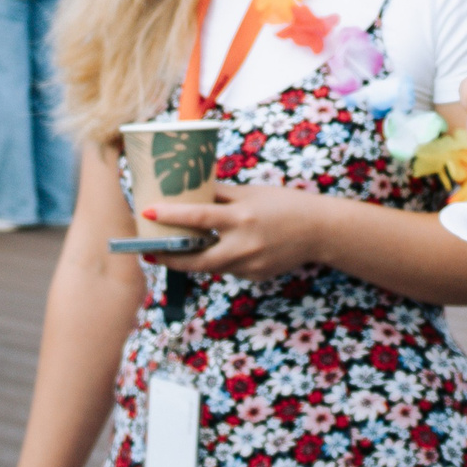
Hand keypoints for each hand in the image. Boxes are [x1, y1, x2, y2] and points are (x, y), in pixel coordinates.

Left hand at [146, 184, 330, 280]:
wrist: (319, 230)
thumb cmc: (284, 204)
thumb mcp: (251, 193)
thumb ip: (221, 195)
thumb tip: (191, 190)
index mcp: (241, 217)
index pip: (198, 217)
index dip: (170, 216)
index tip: (147, 212)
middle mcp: (243, 244)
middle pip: (195, 259)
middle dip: (169, 257)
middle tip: (150, 251)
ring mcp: (249, 264)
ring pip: (210, 267)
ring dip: (193, 259)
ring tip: (176, 250)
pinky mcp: (255, 276)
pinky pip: (229, 270)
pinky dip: (221, 260)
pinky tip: (225, 250)